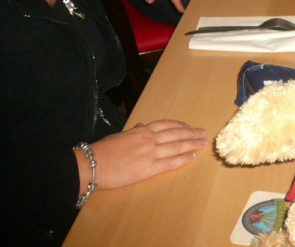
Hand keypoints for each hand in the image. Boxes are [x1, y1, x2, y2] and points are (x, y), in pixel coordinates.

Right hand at [85, 120, 208, 191]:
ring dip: (192, 144)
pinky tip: (192, 157)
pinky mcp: (147, 169)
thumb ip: (134, 131)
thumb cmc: (102, 150)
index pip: (166, 125)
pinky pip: (170, 162)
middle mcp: (149, 139)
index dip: (180, 126)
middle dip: (191, 134)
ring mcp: (150, 153)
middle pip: (176, 134)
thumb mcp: (120, 135)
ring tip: (203, 143)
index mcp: (141, 130)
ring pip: (176, 146)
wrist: (91, 164)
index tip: (190, 127)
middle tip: (204, 133)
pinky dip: (183, 159)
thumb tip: (142, 125)